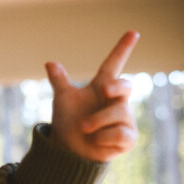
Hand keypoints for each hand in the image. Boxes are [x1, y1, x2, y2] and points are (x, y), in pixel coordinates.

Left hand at [45, 31, 139, 161]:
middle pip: (125, 85)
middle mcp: (116, 100)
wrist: (69, 150)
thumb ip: (59, 81)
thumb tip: (49, 63)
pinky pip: (120, 133)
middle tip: (104, 89)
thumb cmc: (68, 122)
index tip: (133, 32)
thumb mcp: (63, 100)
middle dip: (117, 86)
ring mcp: (125, 119)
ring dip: (96, 122)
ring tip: (85, 129)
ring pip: (118, 112)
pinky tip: (96, 141)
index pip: (114, 64)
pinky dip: (102, 138)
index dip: (122, 49)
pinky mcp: (128, 137)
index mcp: (101, 87)